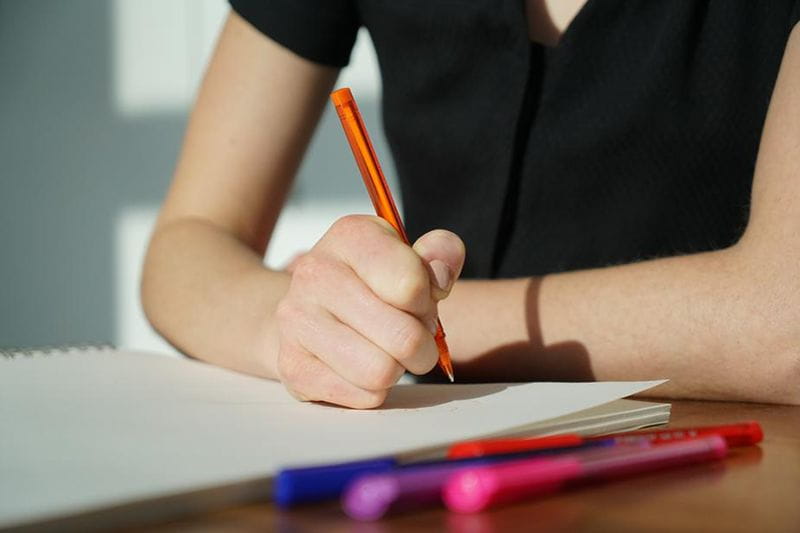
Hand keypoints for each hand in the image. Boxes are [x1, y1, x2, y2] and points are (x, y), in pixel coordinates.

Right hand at [274, 215, 464, 407]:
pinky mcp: (293, 367)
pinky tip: (362, 366)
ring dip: (398, 369)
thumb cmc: (373, 285)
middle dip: (421, 343)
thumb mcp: (411, 257)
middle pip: (403, 337)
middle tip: (410, 333)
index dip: (427, 301)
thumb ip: (441, 254)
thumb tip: (440, 275)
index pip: (411, 286)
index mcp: (350, 236)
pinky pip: (362, 397)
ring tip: (387, 351)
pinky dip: (374, 390)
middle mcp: (315, 272)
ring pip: (381, 373)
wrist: (313, 309)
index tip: (417, 299)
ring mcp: (296, 321)